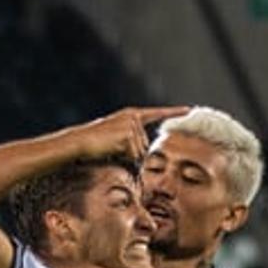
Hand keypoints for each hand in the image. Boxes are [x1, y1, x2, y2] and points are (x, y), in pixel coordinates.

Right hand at [71, 106, 191, 160]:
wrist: (78, 142)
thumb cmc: (94, 145)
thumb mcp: (115, 138)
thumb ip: (131, 140)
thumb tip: (143, 157)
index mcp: (131, 115)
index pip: (156, 114)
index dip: (173, 112)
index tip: (189, 109)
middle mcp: (133, 118)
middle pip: (145, 146)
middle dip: (132, 154)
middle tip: (112, 149)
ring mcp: (131, 126)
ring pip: (140, 153)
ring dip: (126, 157)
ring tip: (109, 148)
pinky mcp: (128, 136)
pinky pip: (133, 156)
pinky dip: (123, 158)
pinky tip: (110, 149)